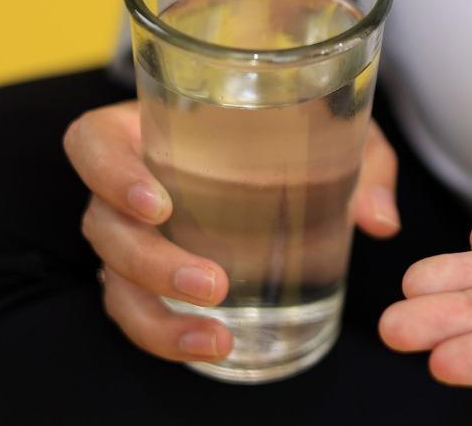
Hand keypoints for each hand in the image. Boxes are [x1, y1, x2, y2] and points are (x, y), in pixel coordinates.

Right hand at [63, 100, 398, 361]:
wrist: (292, 144)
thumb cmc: (295, 125)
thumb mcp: (333, 127)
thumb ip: (362, 161)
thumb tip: (380, 219)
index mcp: (149, 127)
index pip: (91, 143)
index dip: (107, 173)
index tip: (157, 203)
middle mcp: (127, 183)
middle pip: (103, 226)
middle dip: (150, 263)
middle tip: (213, 284)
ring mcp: (134, 233)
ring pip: (114, 279)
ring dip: (156, 315)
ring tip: (216, 339)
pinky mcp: (151, 274)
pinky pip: (138, 309)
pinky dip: (168, 334)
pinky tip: (216, 347)